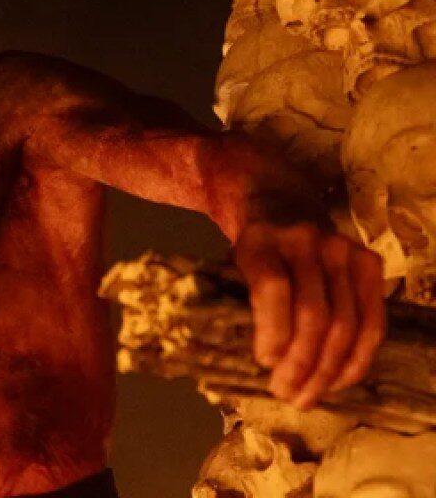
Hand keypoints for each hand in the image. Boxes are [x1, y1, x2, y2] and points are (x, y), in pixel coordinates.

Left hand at [234, 222, 386, 409]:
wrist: (283, 207)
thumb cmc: (252, 252)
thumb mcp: (230, 266)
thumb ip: (233, 305)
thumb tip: (239, 367)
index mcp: (260, 241)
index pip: (273, 288)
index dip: (273, 332)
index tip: (265, 363)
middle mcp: (306, 241)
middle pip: (314, 315)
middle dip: (301, 364)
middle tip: (286, 394)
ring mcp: (344, 250)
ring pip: (346, 324)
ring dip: (328, 370)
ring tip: (308, 396)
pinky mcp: (370, 263)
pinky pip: (372, 321)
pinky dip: (357, 358)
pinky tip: (338, 380)